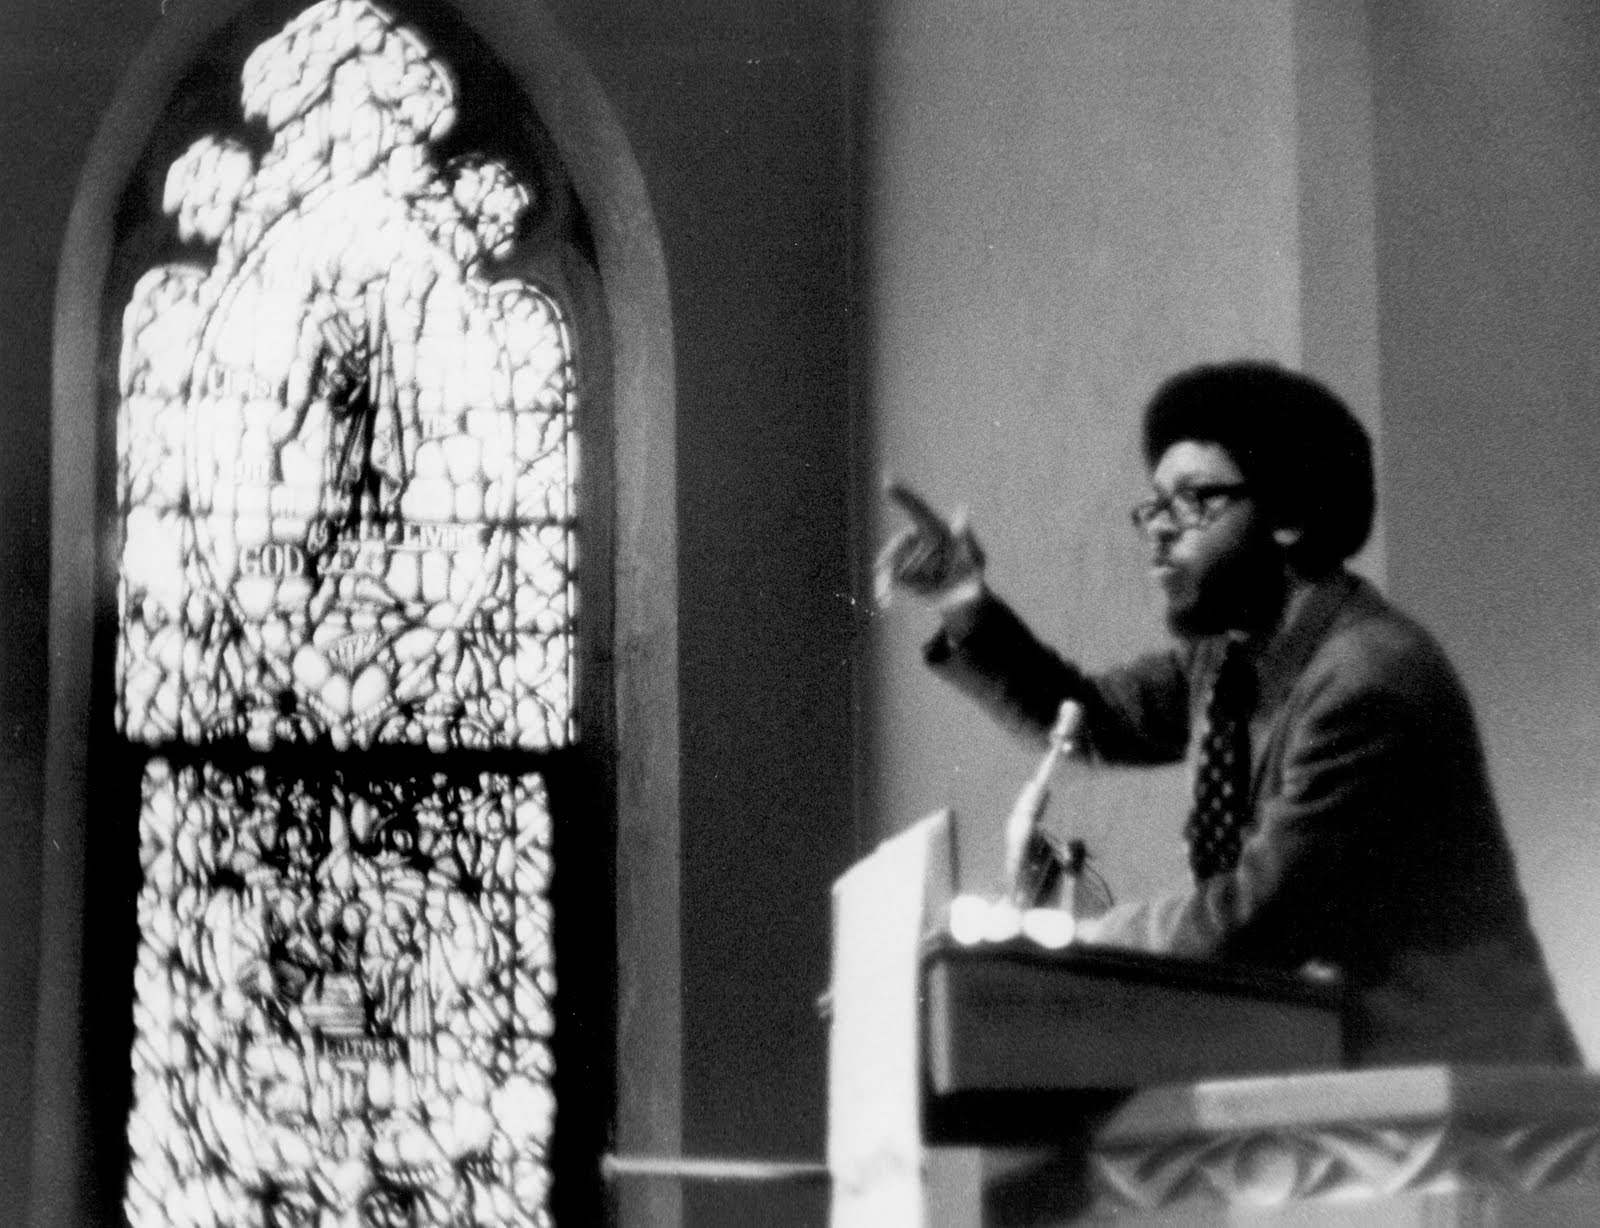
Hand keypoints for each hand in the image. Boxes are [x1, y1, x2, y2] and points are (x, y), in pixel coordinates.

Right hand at [874, 479, 985, 608]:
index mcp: (937, 530)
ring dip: (888, 576)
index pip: (917, 509)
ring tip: (887, 594)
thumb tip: (962, 510)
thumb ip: (968, 540)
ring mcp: (909, 557)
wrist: (963, 602)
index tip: (887, 482)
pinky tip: (884, 600)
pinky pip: (887, 576)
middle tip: (885, 569)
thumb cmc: (973, 576)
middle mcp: (920, 540)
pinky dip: (884, 587)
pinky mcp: (902, 574)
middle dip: (894, 555)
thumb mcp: (976, 560)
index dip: (903, 496)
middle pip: (900, 542)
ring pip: (891, 561)